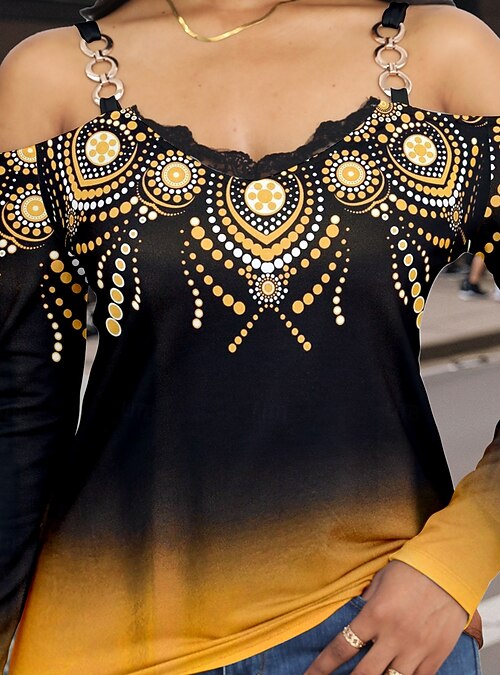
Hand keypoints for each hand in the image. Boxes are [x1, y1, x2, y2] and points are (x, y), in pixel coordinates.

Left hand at [304, 560, 467, 674]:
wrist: (449, 569)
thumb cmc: (411, 570)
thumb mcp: (378, 582)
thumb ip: (364, 604)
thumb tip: (352, 618)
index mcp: (374, 614)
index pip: (341, 648)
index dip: (322, 666)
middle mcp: (393, 636)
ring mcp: (416, 649)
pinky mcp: (435, 656)